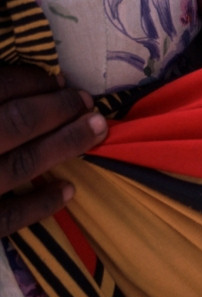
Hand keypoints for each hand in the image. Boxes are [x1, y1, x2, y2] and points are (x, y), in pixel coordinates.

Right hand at [0, 65, 106, 235]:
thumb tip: (41, 79)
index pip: (2, 87)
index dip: (34, 81)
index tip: (61, 79)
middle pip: (19, 122)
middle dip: (60, 108)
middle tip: (87, 101)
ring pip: (22, 164)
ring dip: (65, 144)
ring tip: (97, 130)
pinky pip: (9, 217)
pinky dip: (40, 204)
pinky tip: (69, 191)